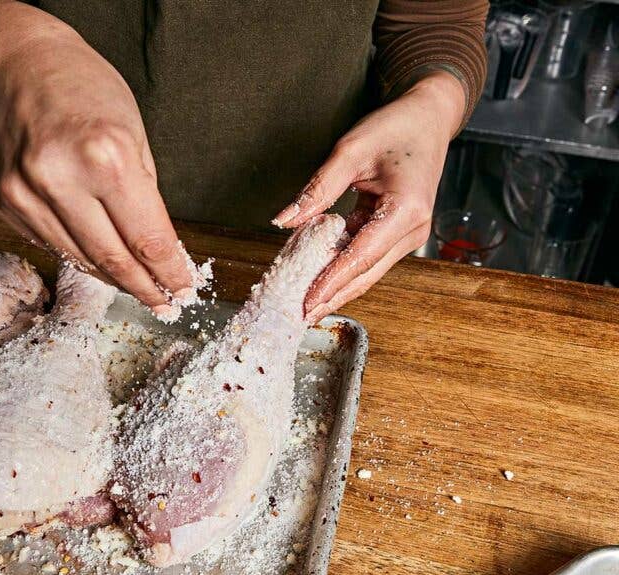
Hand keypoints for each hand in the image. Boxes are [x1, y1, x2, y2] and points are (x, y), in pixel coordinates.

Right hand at [0, 28, 197, 314]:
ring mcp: (25, 193)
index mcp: (105, 156)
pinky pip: (51, 244)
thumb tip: (158, 254)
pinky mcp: (4, 203)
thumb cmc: (83, 91)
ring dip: (113, 278)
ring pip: (79, 260)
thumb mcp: (134, 133)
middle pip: (113, 260)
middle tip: (165, 302)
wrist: (16, 68)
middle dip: (145, 287)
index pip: (146, 238)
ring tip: (137, 287)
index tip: (184, 288)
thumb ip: (145, 196)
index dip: (169, 272)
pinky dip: (78, 254)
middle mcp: (60, 177)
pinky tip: (96, 255)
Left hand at [273, 71, 465, 322]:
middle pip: (366, 273)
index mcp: (406, 208)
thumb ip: (317, 189)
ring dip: (337, 287)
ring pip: (368, 270)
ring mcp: (409, 234)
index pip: (361, 255)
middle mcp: (413, 228)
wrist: (429, 118)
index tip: (307, 301)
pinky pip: (368, 257)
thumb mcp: (350, 150)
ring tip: (306, 306)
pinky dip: (342, 268)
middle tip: (300, 316)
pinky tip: (318, 279)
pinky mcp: (400, 233)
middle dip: (333, 296)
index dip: (332, 281)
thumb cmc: (394, 128)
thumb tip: (283, 221)